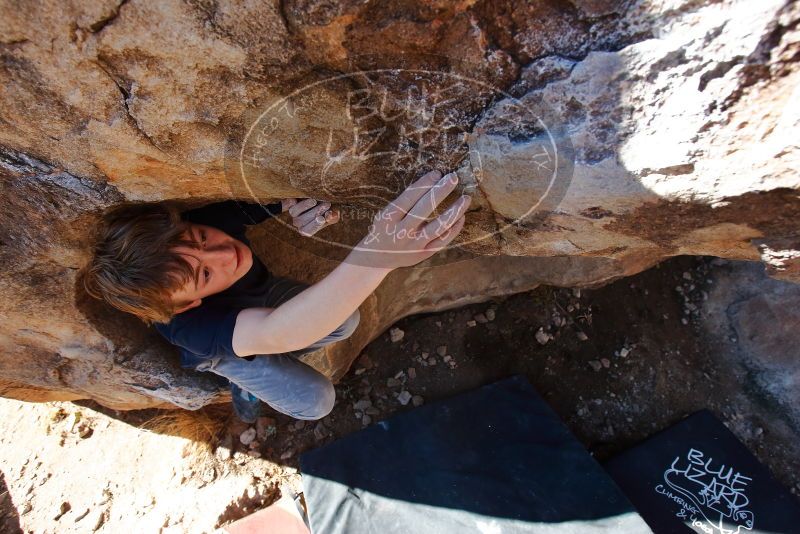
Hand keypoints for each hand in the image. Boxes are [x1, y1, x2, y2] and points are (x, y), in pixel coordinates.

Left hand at [280, 198, 339, 235]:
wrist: (321, 194)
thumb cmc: (328, 206)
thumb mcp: (333, 212)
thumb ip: (333, 216)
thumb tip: (331, 216)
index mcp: (307, 228)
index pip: (307, 231)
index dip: (314, 225)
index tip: (322, 218)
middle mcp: (298, 222)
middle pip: (301, 221)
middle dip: (314, 213)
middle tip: (326, 205)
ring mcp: (293, 212)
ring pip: (294, 212)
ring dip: (304, 206)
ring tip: (314, 201)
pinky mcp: (290, 201)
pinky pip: (285, 204)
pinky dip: (288, 203)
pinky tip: (294, 200)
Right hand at [347, 170, 470, 268]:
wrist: (377, 258)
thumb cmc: (384, 228)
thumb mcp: (385, 214)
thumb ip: (403, 203)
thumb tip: (431, 182)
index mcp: (388, 218)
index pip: (409, 197)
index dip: (424, 184)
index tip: (437, 173)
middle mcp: (401, 231)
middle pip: (424, 208)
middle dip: (440, 191)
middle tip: (454, 177)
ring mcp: (413, 244)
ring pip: (438, 226)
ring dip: (454, 211)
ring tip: (466, 198)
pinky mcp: (423, 254)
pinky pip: (442, 241)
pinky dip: (454, 228)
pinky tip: (461, 217)